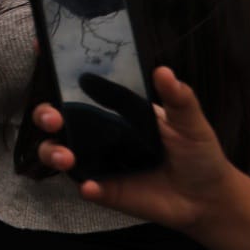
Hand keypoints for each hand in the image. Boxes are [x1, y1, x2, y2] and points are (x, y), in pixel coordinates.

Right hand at [32, 67, 239, 229]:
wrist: (207, 199)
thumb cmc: (198, 154)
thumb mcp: (191, 122)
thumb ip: (178, 99)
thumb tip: (163, 71)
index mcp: (116, 110)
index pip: (80, 87)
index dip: (58, 70)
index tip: (42, 49)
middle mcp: (98, 133)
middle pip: (57, 118)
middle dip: (45, 115)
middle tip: (53, 119)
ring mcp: (96, 161)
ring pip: (57, 151)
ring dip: (52, 152)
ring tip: (67, 158)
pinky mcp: (102, 188)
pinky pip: (83, 185)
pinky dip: (84, 185)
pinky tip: (92, 186)